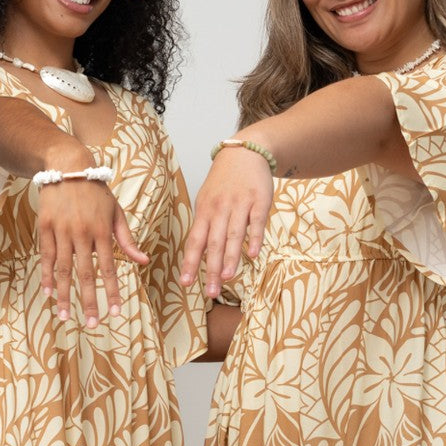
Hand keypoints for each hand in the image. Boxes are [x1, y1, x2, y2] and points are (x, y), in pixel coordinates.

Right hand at [37, 181, 148, 327]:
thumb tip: (144, 261)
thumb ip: (127, 239)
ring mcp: (62, 231)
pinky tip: (49, 293)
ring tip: (65, 316)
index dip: (113, 291)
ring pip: (62, 269)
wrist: (67, 166)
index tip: (116, 312)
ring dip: (65, 295)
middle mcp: (82, 233)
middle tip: (92, 323)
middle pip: (86, 274)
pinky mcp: (45, 227)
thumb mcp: (116, 212)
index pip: (109, 268)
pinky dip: (47, 276)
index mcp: (103, 231)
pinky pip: (45, 257)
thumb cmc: (96, 192)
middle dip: (89, 301)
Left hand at [180, 147, 273, 297]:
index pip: (195, 241)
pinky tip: (253, 255)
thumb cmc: (223, 183)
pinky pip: (256, 223)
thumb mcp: (207, 201)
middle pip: (214, 243)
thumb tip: (199, 256)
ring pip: (234, 235)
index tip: (185, 283)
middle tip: (210, 292)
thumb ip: (205, 227)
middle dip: (211, 269)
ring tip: (227, 278)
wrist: (244, 153)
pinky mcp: (260, 201)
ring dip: (230, 257)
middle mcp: (220, 209)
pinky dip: (255, 239)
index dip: (190, 263)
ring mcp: (240, 205)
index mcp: (205, 212)